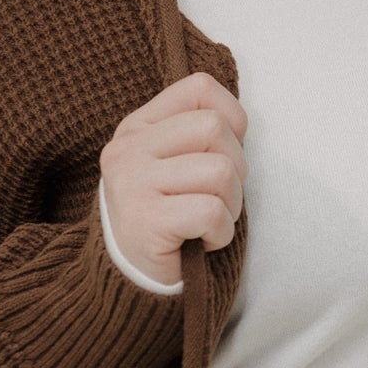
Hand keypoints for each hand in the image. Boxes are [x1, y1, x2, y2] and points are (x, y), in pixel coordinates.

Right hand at [99, 71, 248, 286]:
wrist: (129, 279)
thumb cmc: (166, 217)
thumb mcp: (171, 163)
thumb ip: (196, 134)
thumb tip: (238, 121)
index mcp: (138, 127)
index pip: (200, 89)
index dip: (232, 118)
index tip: (225, 153)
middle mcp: (129, 149)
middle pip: (215, 129)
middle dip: (235, 169)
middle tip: (216, 198)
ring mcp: (133, 183)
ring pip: (221, 172)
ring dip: (230, 205)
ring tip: (206, 222)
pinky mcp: (145, 220)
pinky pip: (212, 212)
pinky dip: (220, 233)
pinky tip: (200, 241)